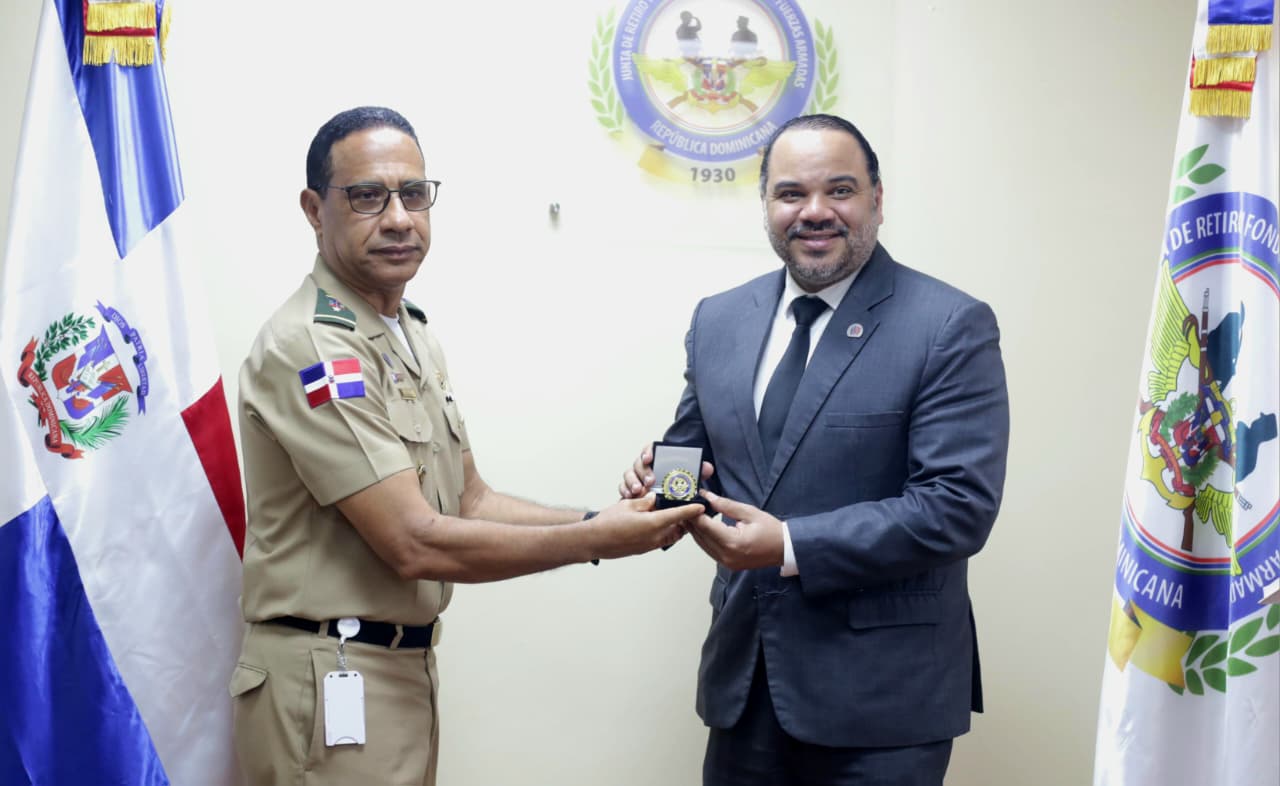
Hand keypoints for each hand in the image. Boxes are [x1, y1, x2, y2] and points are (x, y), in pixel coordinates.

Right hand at [589, 495, 703, 560]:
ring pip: (670, 535)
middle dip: (684, 520)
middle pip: (678, 528)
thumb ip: (645, 501)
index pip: (679, 515)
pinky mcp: (644, 549)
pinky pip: (661, 540)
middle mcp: (655, 537)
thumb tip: (654, 498)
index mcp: (653, 523)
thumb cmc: (608, 523)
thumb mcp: (628, 505)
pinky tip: (658, 524)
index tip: (701, 506)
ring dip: (675, 527)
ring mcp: (650, 545)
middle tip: (687, 511)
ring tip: (674, 517)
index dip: (691, 510)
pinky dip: (665, 533)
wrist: (595, 541)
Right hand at [618, 443, 714, 498]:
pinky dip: (624, 490)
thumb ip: (697, 472)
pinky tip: (629, 496)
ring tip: (638, 491)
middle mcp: (644, 467)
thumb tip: (707, 468)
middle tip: (650, 481)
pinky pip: (623, 486)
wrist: (662, 502)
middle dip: (643, 471)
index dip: (648, 451)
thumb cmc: (673, 487)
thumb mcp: (687, 480)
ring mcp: (635, 477)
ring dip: (632, 481)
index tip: (649, 458)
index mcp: (657, 460)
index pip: (650, 449)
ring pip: (629, 474)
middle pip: (639, 463)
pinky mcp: (628, 488)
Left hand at [685, 490, 783, 570]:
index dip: (695, 513)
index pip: (706, 526)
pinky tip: (701, 527)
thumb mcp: (749, 512)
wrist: (784, 549)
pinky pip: (709, 550)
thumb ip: (726, 505)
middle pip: (701, 536)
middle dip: (692, 521)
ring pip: (702, 545)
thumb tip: (707, 496)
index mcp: (732, 542)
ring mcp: (726, 563)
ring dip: (695, 530)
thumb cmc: (771, 530)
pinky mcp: (728, 565)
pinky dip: (704, 538)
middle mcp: (726, 556)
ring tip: (690, 515)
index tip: (689, 501)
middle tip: (685, 506)